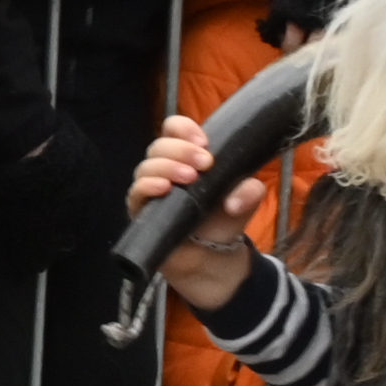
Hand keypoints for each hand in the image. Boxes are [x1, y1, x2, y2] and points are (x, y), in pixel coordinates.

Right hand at [127, 111, 270, 300]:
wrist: (213, 257)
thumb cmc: (223, 220)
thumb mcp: (245, 201)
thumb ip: (249, 191)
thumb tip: (233, 201)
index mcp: (185, 156)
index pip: (173, 129)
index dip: (184, 129)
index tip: (204, 142)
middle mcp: (163, 168)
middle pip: (159, 145)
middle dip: (181, 150)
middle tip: (205, 163)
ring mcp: (150, 189)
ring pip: (146, 166)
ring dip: (167, 167)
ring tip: (190, 179)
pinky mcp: (141, 212)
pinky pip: (136, 192)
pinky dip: (148, 186)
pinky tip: (164, 189)